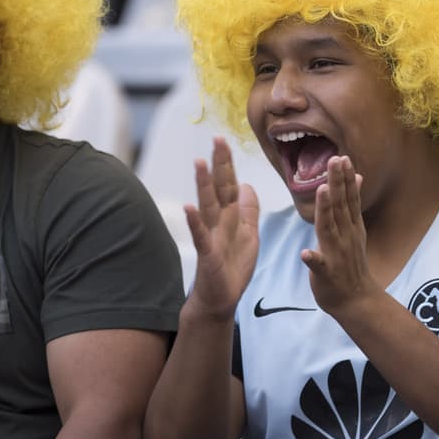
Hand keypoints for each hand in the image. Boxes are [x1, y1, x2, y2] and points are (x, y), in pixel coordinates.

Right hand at [184, 137, 259, 320]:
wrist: (221, 299)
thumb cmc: (232, 267)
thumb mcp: (249, 235)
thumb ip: (248, 210)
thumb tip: (247, 185)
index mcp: (231, 216)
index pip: (229, 184)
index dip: (227, 163)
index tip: (223, 139)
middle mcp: (218, 222)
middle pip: (218, 188)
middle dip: (218, 164)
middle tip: (217, 139)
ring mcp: (210, 236)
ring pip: (207, 206)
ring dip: (203, 185)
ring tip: (199, 163)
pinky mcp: (206, 254)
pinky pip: (200, 235)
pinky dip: (194, 222)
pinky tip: (188, 208)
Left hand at [301, 156, 373, 314]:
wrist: (357, 299)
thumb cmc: (351, 263)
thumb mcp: (356, 230)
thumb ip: (352, 205)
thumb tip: (356, 176)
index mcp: (349, 226)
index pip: (348, 198)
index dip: (344, 178)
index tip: (342, 158)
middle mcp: (344, 236)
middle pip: (340, 206)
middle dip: (337, 182)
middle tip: (334, 160)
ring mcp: (336, 254)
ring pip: (329, 228)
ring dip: (326, 209)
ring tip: (322, 190)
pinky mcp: (326, 273)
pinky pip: (319, 266)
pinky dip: (313, 259)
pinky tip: (305, 253)